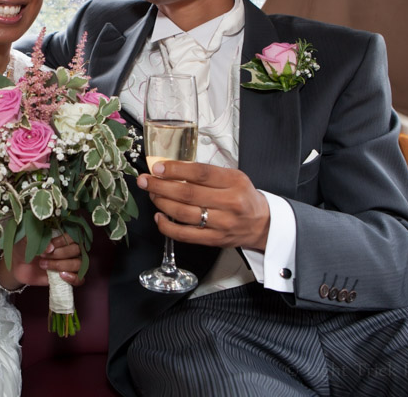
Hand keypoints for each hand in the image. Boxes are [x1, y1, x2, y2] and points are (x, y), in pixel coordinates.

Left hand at [4, 235, 84, 286]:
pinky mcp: (67, 277)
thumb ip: (38, 239)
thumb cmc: (24, 248)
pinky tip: (60, 276)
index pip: (73, 236)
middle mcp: (68, 248)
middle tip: (42, 255)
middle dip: (59, 254)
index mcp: (61, 236)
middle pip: (77, 249)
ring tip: (44, 265)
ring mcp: (68, 263)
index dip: (63, 241)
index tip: (50, 245)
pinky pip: (80, 279)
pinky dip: (73, 278)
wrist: (18, 265)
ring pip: (79, 263)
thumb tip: (50, 247)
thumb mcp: (26, 240)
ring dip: (62, 265)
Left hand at [138, 160, 270, 250]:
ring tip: (152, 194)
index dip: (176, 170)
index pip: (201, 174)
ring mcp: (222, 224)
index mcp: (235, 182)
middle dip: (161, 186)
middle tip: (145, 180)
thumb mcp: (233, 177)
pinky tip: (159, 216)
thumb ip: (207, 174)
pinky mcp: (214, 240)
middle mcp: (229, 203)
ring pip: (184, 214)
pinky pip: (185, 235)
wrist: (261, 224)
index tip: (158, 167)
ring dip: (162, 203)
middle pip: (188, 194)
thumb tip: (172, 168)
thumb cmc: (243, 196)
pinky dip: (167, 226)